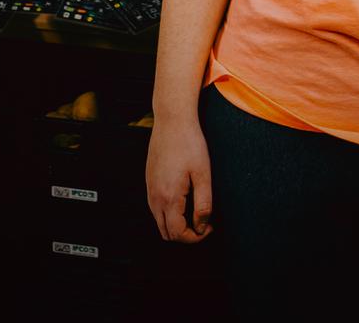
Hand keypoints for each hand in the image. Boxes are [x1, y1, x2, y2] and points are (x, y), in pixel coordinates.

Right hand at [146, 117, 213, 242]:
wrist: (172, 120)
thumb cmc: (190, 143)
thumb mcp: (203, 174)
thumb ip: (203, 204)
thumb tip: (202, 227)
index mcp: (169, 197)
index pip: (177, 233)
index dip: (195, 237)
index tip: (209, 227)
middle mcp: (154, 196)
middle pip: (165, 232)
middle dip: (184, 234)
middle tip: (203, 223)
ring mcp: (149, 188)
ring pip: (159, 221)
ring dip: (176, 223)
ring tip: (195, 211)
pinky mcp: (149, 180)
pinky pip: (155, 207)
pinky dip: (169, 212)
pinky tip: (185, 198)